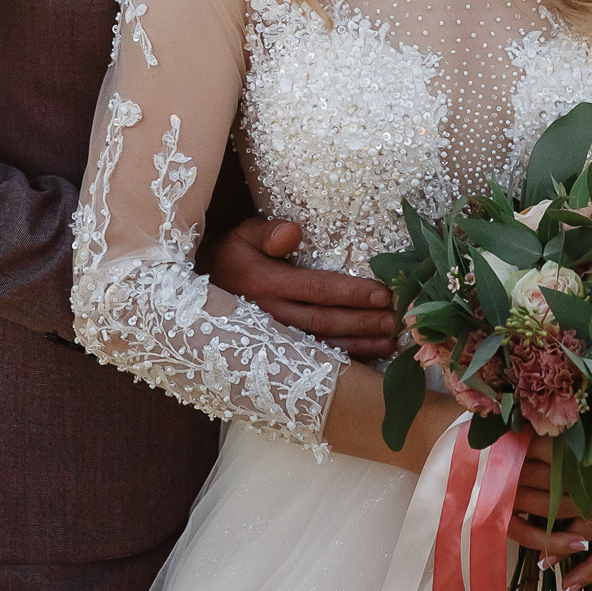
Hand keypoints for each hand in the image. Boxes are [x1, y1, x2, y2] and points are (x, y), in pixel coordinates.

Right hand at [202, 216, 397, 357]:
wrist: (194, 296)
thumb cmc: (228, 258)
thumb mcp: (240, 236)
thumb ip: (266, 232)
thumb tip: (293, 230)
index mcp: (266, 284)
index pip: (317, 290)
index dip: (352, 292)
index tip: (383, 293)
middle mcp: (272, 315)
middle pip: (326, 322)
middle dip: (364, 322)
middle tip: (396, 321)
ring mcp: (275, 338)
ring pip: (323, 346)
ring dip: (359, 345)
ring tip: (390, 341)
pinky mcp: (279, 350)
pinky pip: (315, 359)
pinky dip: (344, 360)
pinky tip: (368, 357)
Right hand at [507, 427, 591, 553]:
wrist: (454, 478)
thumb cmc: (497, 452)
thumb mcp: (523, 436)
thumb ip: (560, 436)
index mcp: (510, 442)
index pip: (556, 450)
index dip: (587, 456)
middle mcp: (503, 468)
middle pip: (559, 478)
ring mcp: (499, 497)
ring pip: (550, 507)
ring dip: (588, 509)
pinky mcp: (496, 522)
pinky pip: (529, 535)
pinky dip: (556, 541)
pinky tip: (582, 544)